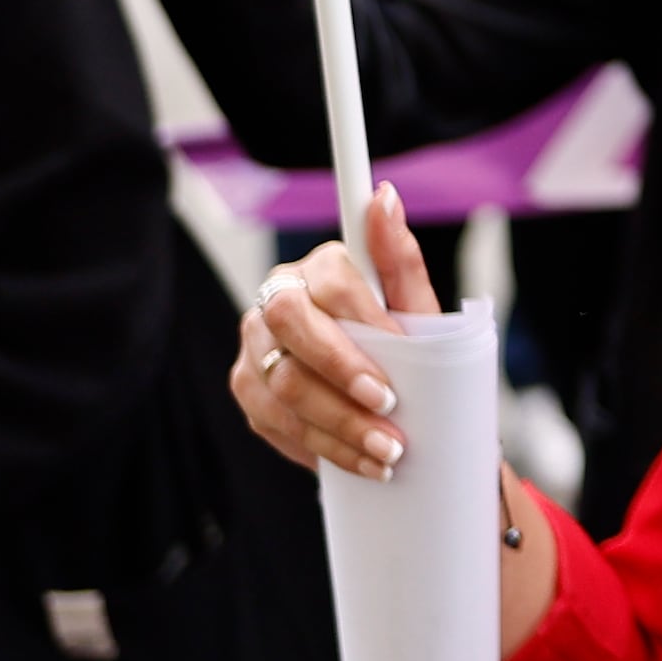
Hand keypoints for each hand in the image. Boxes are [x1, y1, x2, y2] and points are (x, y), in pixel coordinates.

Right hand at [228, 186, 561, 656]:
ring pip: (281, 385)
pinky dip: (320, 447)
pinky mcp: (246, 387)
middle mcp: (276, 298)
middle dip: (341, 381)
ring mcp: (254, 345)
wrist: (386, 401)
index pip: (330, 285)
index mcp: (320, 268)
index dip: (359, 333)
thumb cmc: (403, 344)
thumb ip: (400, 257)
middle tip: (388, 419)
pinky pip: (272, 421)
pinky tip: (357, 464)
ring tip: (386, 455)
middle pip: (291, 329)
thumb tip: (384, 196)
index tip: (390, 378)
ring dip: (338, 428)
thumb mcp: (415, 307)